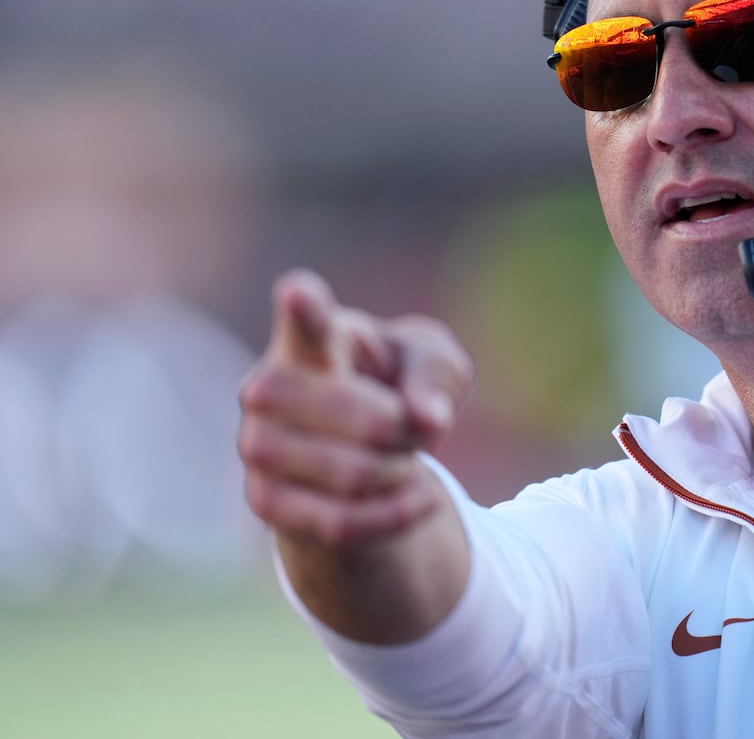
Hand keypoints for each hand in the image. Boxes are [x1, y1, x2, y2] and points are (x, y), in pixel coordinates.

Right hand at [238, 269, 474, 548]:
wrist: (360, 453)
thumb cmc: (396, 385)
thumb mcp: (434, 365)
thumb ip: (435, 377)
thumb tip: (426, 419)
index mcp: (311, 339)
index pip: (306, 323)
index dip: (305, 309)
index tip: (300, 292)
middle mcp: (268, 388)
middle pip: (370, 422)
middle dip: (409, 433)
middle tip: (411, 428)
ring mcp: (257, 446)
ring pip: (357, 476)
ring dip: (401, 474)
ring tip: (403, 461)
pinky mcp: (263, 502)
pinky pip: (343, 523)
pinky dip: (394, 515)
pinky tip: (417, 501)